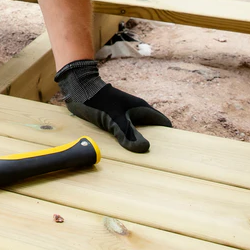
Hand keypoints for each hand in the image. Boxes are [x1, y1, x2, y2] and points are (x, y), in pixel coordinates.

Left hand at [55, 60, 171, 152]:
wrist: (80, 91)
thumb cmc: (100, 102)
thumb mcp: (116, 121)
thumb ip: (129, 135)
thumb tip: (145, 149)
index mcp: (142, 108)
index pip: (163, 123)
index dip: (169, 136)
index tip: (169, 152)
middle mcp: (136, 112)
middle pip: (152, 129)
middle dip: (154, 142)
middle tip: (153, 159)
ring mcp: (125, 116)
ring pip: (138, 131)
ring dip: (138, 142)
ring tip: (138, 158)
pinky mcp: (114, 119)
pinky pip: (125, 133)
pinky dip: (126, 141)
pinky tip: (122, 151)